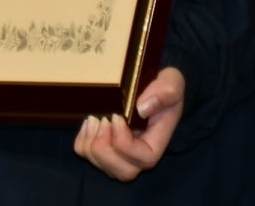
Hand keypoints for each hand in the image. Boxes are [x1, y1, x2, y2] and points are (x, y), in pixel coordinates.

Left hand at [74, 66, 183, 180]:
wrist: (148, 84)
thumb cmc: (162, 85)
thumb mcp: (171, 81)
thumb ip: (166, 91)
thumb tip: (141, 109)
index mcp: (157, 141)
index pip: (145, 159)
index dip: (125, 142)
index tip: (117, 116)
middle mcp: (139, 155)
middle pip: (123, 172)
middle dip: (105, 147)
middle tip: (103, 119)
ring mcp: (121, 154)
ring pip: (101, 165)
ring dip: (92, 142)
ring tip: (95, 118)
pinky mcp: (104, 148)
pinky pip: (86, 154)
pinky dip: (83, 140)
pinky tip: (90, 122)